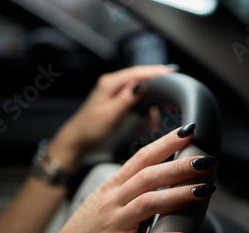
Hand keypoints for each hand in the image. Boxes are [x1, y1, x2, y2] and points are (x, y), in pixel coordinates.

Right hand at [44, 124, 216, 232]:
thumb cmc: (87, 228)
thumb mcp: (104, 199)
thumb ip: (129, 187)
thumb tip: (159, 176)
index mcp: (113, 186)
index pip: (141, 158)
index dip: (165, 143)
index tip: (188, 131)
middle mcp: (113, 201)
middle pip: (148, 177)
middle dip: (179, 166)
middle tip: (206, 159)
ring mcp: (113, 223)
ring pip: (147, 204)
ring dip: (177, 196)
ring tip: (204, 191)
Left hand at [47, 65, 175, 170]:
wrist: (76, 143)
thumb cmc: (89, 130)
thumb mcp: (110, 115)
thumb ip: (127, 99)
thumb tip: (143, 85)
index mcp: (110, 84)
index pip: (137, 73)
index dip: (156, 73)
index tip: (172, 73)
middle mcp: (114, 87)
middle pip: (142, 84)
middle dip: (156, 96)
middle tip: (170, 105)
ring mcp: (116, 96)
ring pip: (141, 97)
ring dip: (149, 111)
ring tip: (152, 127)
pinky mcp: (118, 106)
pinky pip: (136, 106)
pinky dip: (142, 116)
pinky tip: (142, 128)